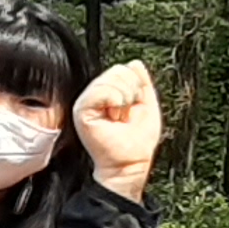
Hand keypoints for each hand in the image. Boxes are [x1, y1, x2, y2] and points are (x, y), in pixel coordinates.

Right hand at [72, 61, 164, 197]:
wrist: (130, 164)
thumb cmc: (136, 144)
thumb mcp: (147, 105)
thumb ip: (143, 83)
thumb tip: (135, 63)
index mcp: (108, 93)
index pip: (123, 69)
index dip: (135, 86)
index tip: (131, 108)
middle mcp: (95, 95)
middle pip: (118, 70)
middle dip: (131, 92)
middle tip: (125, 114)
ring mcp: (86, 102)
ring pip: (111, 78)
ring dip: (124, 99)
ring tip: (119, 117)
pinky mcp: (82, 110)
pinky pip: (102, 91)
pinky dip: (115, 101)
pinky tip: (114, 115)